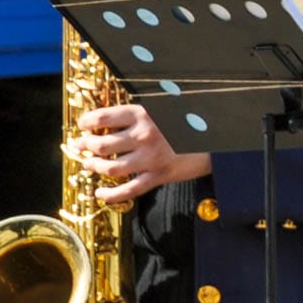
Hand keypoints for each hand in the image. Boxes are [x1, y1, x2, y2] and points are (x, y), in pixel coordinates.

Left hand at [69, 103, 212, 203]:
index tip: (82, 125)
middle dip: (86, 146)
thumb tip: (113, 118)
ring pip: (109, 168)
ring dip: (94, 167)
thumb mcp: (167, 107)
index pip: (103, 117)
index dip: (86, 122)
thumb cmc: (193, 121)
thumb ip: (142, 112)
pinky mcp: (159, 176)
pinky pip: (128, 190)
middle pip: (101, 144)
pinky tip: (100, 192)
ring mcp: (150, 158)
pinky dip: (110, 194)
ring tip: (90, 164)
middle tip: (82, 146)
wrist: (221, 139)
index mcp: (145, 114)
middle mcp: (144, 136)